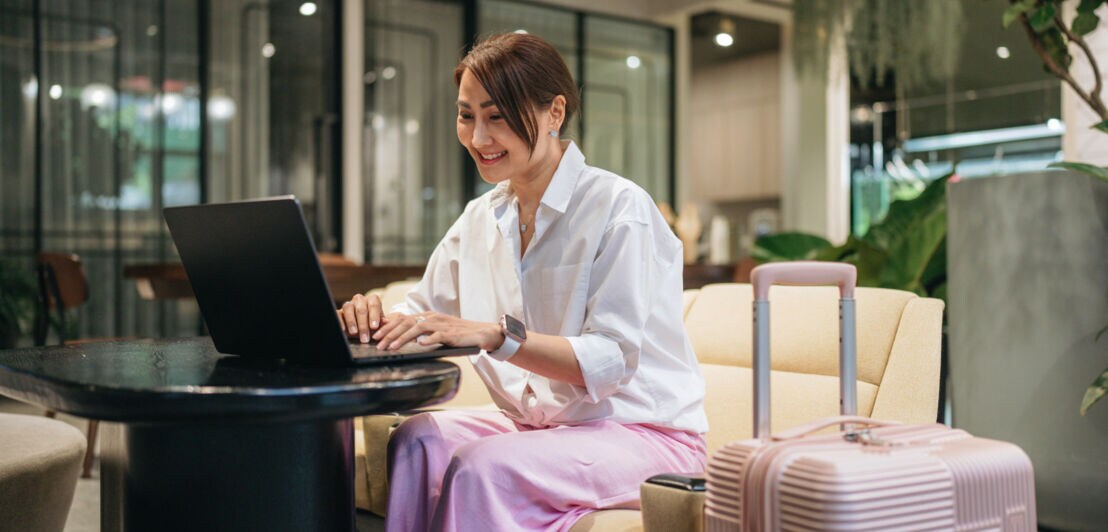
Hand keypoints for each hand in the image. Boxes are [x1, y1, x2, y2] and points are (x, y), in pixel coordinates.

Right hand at [337, 293, 383, 342]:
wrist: (360, 330)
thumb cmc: (372, 326)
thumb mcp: (378, 326)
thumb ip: (382, 324)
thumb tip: (386, 321)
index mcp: (372, 300)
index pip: (374, 304)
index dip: (374, 316)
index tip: (374, 327)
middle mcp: (360, 300)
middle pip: (361, 309)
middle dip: (363, 325)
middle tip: (365, 337)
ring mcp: (349, 304)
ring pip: (348, 308)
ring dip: (352, 322)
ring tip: (354, 333)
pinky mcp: (339, 311)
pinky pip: (337, 313)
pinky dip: (340, 321)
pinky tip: (343, 330)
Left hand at [373, 311, 502, 351]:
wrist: (482, 333)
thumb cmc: (459, 335)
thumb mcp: (438, 331)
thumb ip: (423, 333)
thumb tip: (405, 339)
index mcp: (429, 316)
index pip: (404, 319)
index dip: (389, 326)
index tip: (376, 335)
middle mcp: (433, 318)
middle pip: (407, 322)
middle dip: (390, 333)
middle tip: (377, 343)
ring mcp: (442, 325)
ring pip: (418, 328)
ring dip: (403, 338)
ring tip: (391, 347)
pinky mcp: (452, 333)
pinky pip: (438, 336)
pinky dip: (428, 340)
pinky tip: (420, 345)